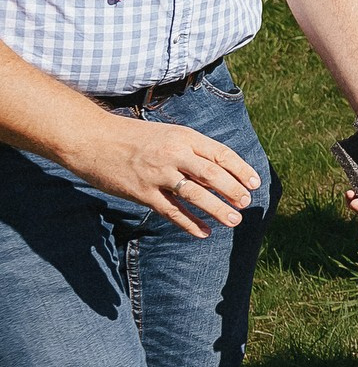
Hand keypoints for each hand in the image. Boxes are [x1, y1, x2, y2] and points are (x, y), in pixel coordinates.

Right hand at [62, 108, 259, 239]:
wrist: (92, 139)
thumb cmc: (132, 136)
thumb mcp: (168, 134)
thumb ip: (191, 149)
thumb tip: (218, 168)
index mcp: (184, 137)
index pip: (221, 154)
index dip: (241, 169)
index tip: (255, 182)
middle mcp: (174, 154)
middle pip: (213, 175)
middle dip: (233, 191)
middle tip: (246, 203)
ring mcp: (158, 174)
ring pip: (195, 195)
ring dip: (217, 209)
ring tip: (233, 220)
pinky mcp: (142, 192)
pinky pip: (171, 211)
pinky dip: (189, 223)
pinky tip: (203, 232)